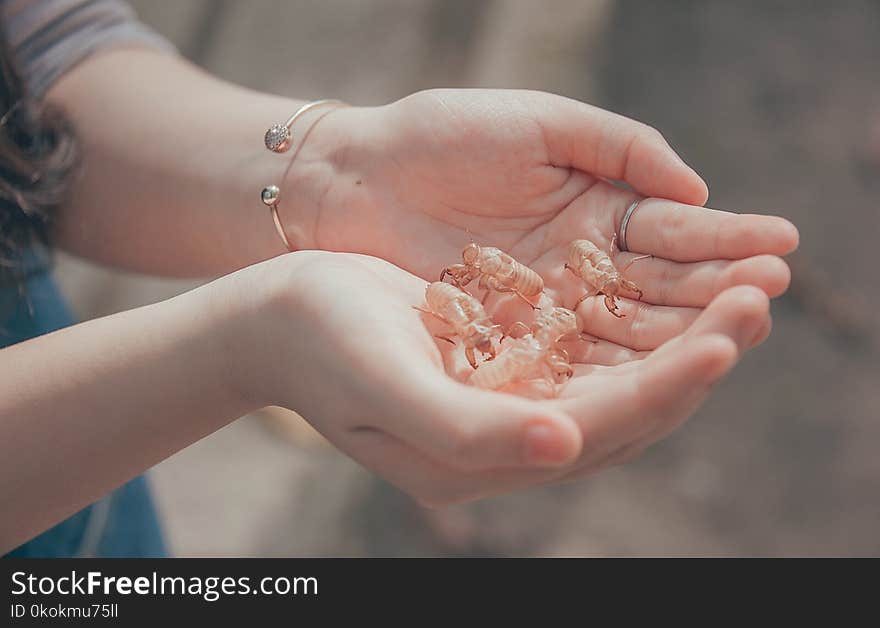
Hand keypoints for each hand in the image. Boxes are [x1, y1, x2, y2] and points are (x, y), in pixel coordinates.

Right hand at [224, 251, 770, 505]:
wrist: (278, 318)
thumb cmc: (322, 345)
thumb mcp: (386, 385)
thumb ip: (470, 429)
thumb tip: (568, 445)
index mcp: (488, 456)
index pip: (604, 428)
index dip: (670, 386)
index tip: (727, 337)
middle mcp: (513, 436)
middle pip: (632, 405)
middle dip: (700, 354)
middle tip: (759, 295)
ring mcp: (515, 397)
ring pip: (623, 374)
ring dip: (684, 332)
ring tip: (740, 283)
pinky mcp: (511, 358)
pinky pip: (594, 344)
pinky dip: (640, 317)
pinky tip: (673, 282)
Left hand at [296, 89, 795, 347]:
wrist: (349, 181)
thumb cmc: (436, 137)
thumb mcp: (537, 124)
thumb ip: (618, 146)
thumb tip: (696, 189)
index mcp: (594, 208)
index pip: (672, 233)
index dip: (724, 240)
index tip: (778, 246)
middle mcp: (580, 266)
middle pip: (659, 289)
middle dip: (715, 293)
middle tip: (769, 298)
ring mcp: (546, 310)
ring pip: (624, 332)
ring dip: (679, 337)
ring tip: (736, 335)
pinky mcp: (507, 344)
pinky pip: (568, 362)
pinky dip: (613, 369)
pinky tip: (658, 373)